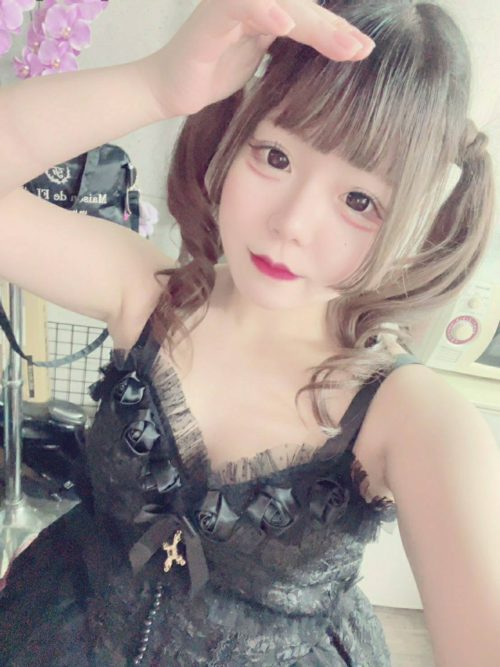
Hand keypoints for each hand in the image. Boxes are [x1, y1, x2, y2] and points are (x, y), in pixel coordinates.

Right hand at [144, 0, 374, 117]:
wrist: (168, 89)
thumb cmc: (211, 75)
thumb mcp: (257, 65)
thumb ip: (283, 55)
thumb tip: (322, 61)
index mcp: (265, 13)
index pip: (308, 19)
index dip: (335, 34)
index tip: (363, 50)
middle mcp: (251, 3)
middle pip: (301, 10)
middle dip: (334, 31)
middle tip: (362, 50)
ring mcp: (229, 6)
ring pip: (281, 6)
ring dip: (313, 26)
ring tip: (342, 45)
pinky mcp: (210, 19)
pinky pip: (240, 7)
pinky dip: (264, 14)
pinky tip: (287, 26)